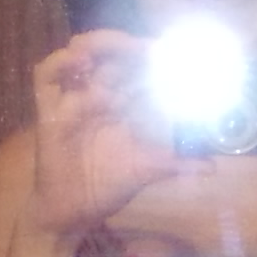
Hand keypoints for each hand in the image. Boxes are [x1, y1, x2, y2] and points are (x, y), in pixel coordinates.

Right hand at [23, 31, 180, 239]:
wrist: (73, 212)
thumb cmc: (106, 186)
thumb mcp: (146, 170)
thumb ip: (176, 164)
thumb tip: (211, 166)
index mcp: (121, 104)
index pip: (136, 69)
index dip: (151, 56)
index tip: (174, 52)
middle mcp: (96, 95)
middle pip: (109, 55)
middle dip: (127, 44)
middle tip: (149, 46)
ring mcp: (72, 100)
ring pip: (79, 55)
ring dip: (97, 44)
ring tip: (120, 46)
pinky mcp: (49, 112)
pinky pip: (45, 78)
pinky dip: (59, 63)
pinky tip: (78, 60)